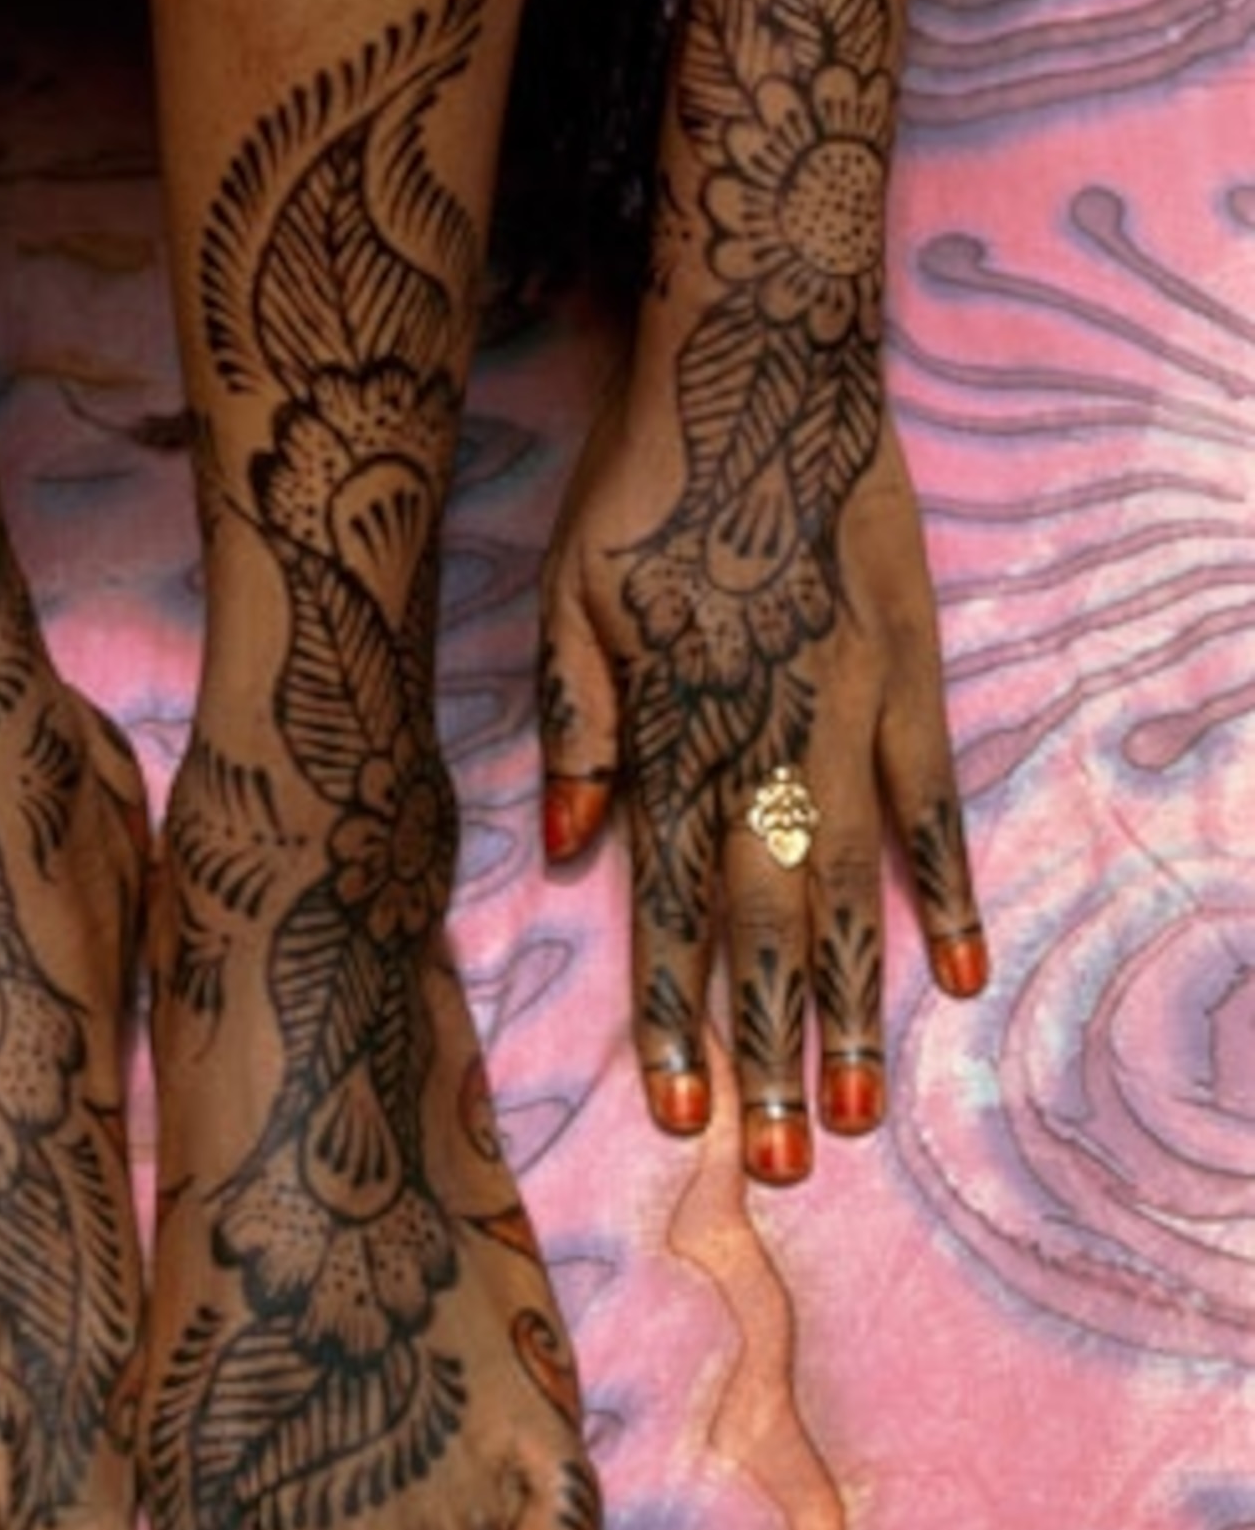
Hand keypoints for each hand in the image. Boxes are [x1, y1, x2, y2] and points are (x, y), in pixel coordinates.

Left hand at [538, 373, 986, 1186]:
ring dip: (855, 1005)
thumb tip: (577, 852)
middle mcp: (770, 736)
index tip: (683, 1114)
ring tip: (859, 1112)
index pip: (671, 901)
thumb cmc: (644, 482)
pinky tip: (958, 975)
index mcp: (678, 725)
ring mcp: (854, 709)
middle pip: (767, 922)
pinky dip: (946, 890)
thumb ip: (578, 726)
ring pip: (855, 887)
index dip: (677, 1012)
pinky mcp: (913, 672)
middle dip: (770, 1049)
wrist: (764, 366)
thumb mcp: (570, 595)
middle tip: (783, 1163)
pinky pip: (935, 802)